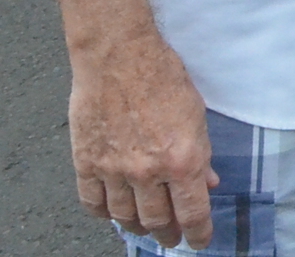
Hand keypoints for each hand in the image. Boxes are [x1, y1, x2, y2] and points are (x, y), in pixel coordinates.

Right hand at [68, 33, 217, 249]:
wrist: (119, 56)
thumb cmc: (163, 77)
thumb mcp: (196, 115)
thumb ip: (202, 154)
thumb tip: (208, 182)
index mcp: (182, 160)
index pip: (192, 213)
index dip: (198, 234)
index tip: (199, 241)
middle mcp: (147, 172)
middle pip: (158, 221)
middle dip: (168, 234)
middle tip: (172, 237)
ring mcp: (114, 170)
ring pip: (125, 217)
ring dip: (138, 227)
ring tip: (146, 227)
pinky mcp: (86, 163)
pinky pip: (93, 203)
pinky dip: (104, 213)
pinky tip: (113, 212)